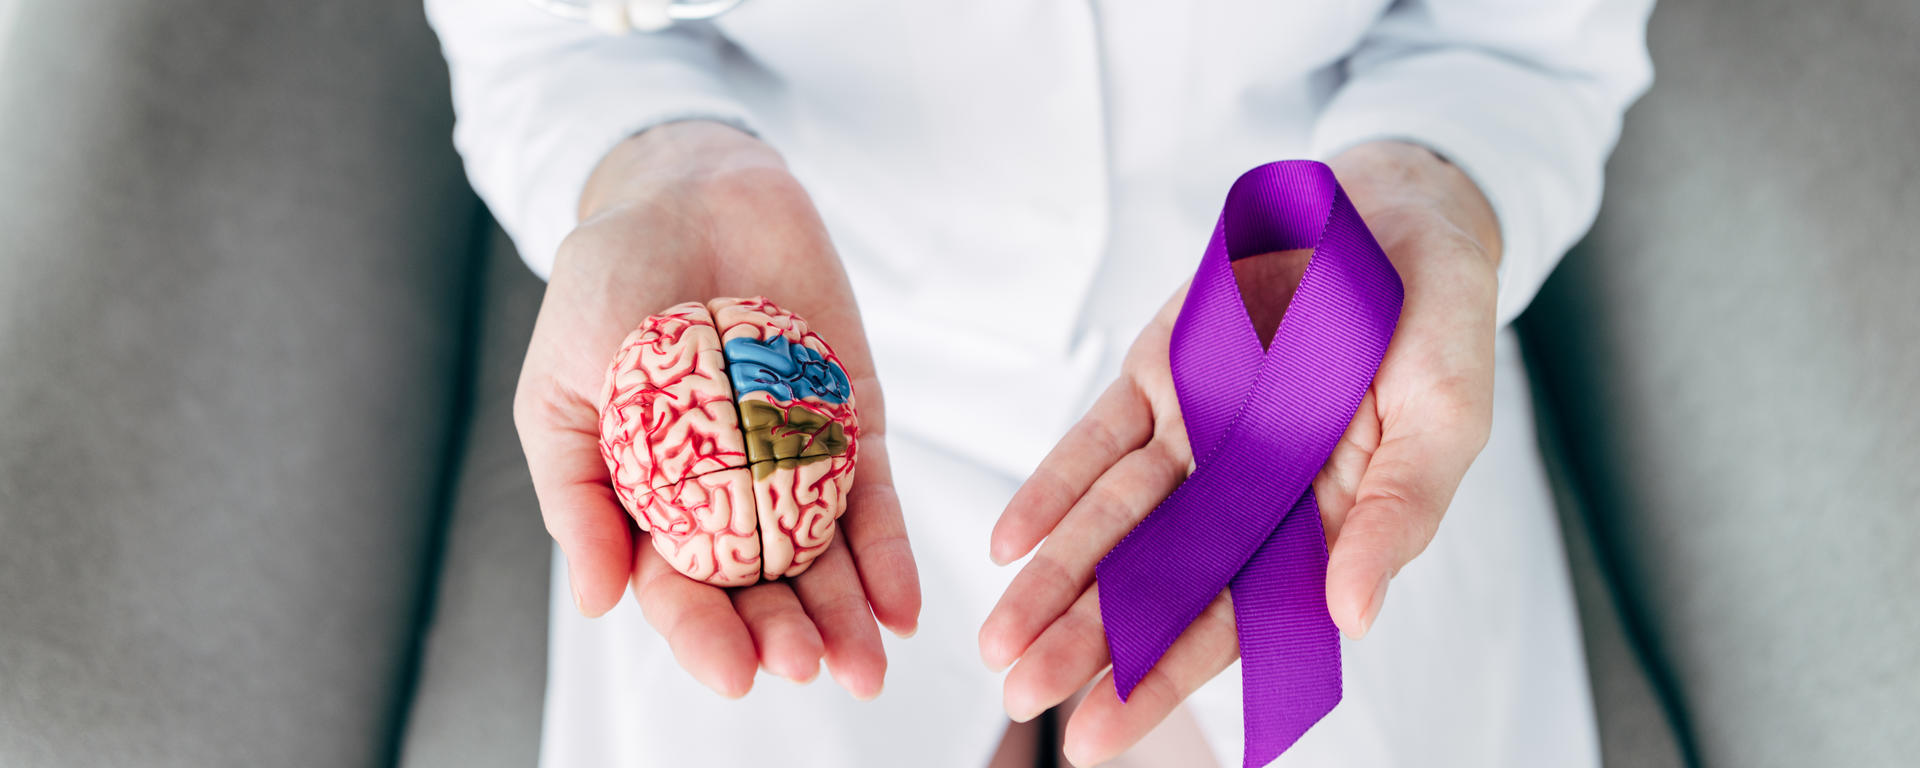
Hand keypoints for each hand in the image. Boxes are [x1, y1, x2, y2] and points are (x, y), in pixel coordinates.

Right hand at [514, 121, 919, 699]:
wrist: (685, 191)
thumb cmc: (605, 286)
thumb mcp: (563, 387)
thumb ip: (578, 491)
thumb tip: (598, 602)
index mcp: (652, 504)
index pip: (678, 588)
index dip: (704, 634)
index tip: (734, 672)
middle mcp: (729, 498)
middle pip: (761, 585)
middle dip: (786, 632)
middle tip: (806, 665)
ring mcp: (796, 462)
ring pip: (825, 557)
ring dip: (845, 614)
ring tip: (864, 664)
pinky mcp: (854, 420)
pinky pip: (874, 496)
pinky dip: (890, 553)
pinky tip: (904, 607)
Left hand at [977, 141, 1501, 763]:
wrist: (1396, 214)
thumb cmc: (1437, 327)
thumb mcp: (1446, 418)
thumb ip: (1397, 515)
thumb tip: (1352, 616)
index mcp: (1320, 527)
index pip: (1234, 621)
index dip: (1166, 677)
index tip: (1100, 733)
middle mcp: (1246, 497)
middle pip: (1156, 586)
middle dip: (1087, 644)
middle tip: (1021, 694)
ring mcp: (1195, 438)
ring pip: (1113, 525)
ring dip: (1055, 581)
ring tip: (999, 641)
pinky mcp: (1159, 379)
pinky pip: (1096, 443)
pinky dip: (1054, 488)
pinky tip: (1011, 542)